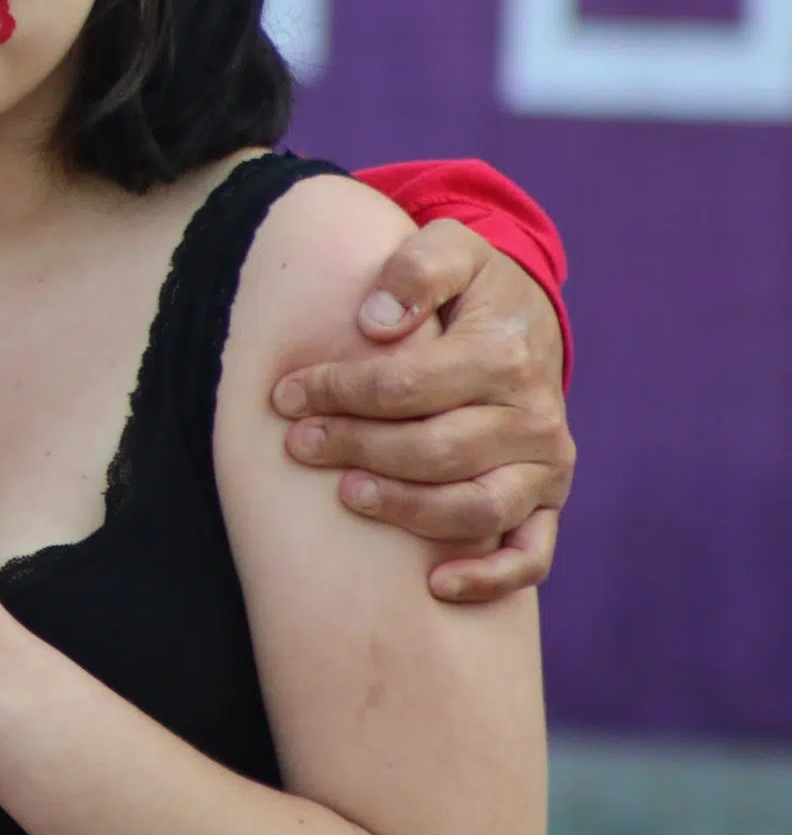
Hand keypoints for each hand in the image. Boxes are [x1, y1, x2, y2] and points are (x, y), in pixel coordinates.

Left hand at [271, 218, 574, 601]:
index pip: (407, 384)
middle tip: (298, 443)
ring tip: (345, 495)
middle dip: (356, 447)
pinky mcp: (548, 501)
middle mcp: (534, 415)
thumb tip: (375, 323)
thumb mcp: (449, 248)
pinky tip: (436, 586)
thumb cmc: (470, 287)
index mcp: (505, 352)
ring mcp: (545, 465)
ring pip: (477, 507)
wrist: (525, 316)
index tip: (286, 395)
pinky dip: (490, 578)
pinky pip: (531, 554)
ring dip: (405, 509)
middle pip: (435, 449)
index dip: (339, 391)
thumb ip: (415, 270)